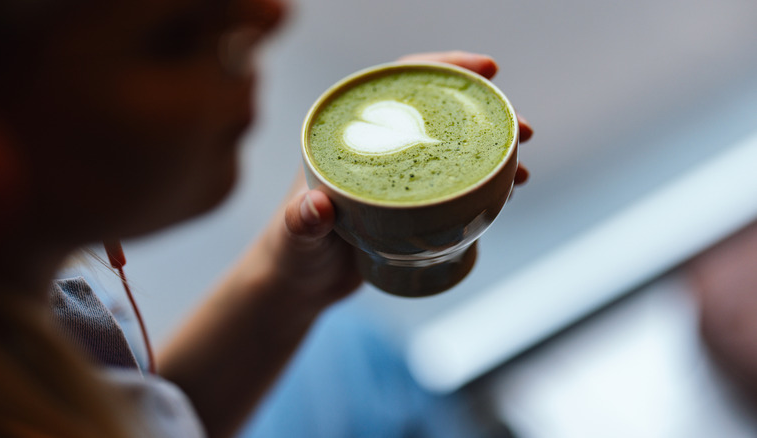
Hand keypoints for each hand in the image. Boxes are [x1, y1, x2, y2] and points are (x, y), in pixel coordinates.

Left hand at [270, 51, 533, 305]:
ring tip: (522, 168)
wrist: (298, 287)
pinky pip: (451, 185)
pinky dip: (481, 185)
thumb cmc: (288, 255)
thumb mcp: (294, 238)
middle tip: (522, 130)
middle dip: (484, 113)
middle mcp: (376, 148)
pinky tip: (506, 193)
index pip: (399, 85)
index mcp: (347, 135)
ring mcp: (395, 177)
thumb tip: (316, 208)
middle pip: (436, 114)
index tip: (486, 69)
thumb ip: (300, 223)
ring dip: (490, 152)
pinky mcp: (409, 207)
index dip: (443, 68)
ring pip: (450, 149)